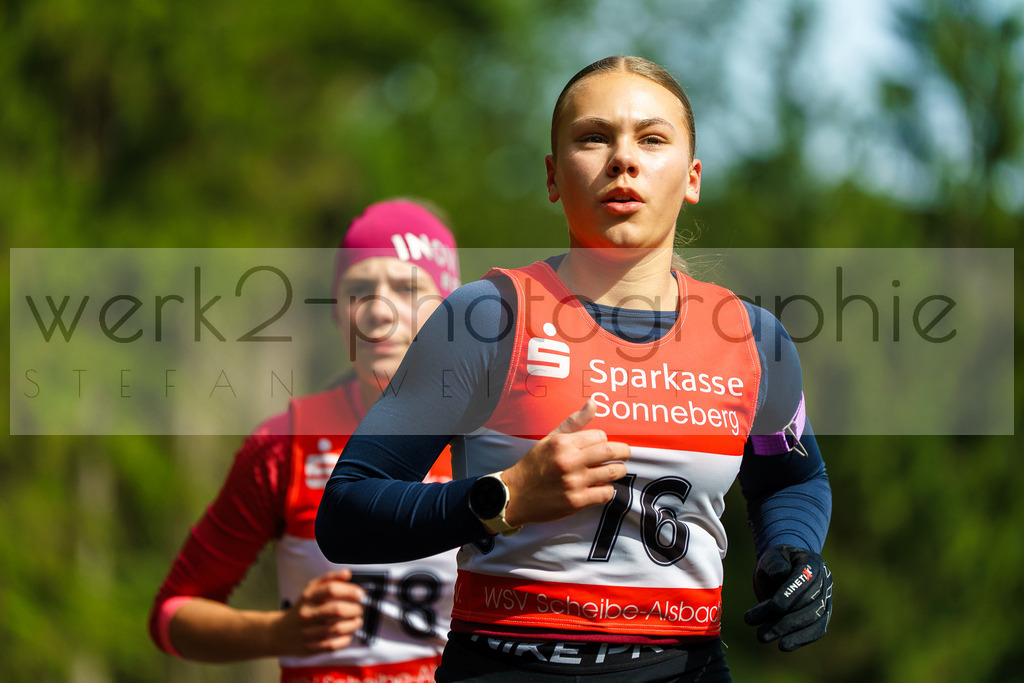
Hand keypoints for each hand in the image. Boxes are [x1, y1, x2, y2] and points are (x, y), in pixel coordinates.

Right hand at [275, 569, 364, 655]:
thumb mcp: (311, 590)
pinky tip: (348, 635)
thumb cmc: (302, 608)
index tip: (359, 594)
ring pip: (337, 628)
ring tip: (357, 621)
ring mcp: (308, 632)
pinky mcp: (310, 647)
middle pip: (337, 610)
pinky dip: (345, 640)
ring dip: (353, 624)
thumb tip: (347, 573)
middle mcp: (307, 614)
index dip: (350, 590)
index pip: (331, 589)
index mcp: (308, 597)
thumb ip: (329, 579)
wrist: (280, 633)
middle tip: (359, 609)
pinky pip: (333, 645)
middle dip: (354, 609)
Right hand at [502, 399, 629, 527]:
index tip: (601, 446)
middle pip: (611, 451)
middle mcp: (568, 461)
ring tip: (614, 470)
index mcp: (562, 443)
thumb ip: (574, 422)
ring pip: (613, 472)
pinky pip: (606, 493)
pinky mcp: (576, 502)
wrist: (515, 495)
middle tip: (625, 454)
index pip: (600, 436)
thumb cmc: (535, 465)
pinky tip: (601, 487)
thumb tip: (594, 403)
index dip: (604, 440)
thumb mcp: (550, 439)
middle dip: (624, 452)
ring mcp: (573, 483)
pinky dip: (608, 490)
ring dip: (618, 471)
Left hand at [743, 544, 832, 651]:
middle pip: (808, 604)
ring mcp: (826, 599)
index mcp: (812, 563)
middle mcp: (824, 582)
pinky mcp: (823, 615)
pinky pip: (817, 630)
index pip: (804, 580)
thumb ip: (774, 563)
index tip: (772, 606)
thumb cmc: (776, 562)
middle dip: (783, 619)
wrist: (784, 569)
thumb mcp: (771, 557)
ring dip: (788, 631)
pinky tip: (783, 645)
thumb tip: (782, 574)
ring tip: (762, 637)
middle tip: (759, 629)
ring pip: (813, 619)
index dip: (790, 594)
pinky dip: (801, 639)